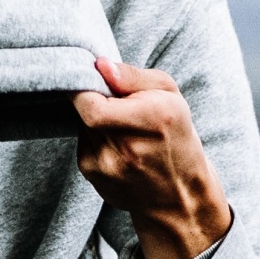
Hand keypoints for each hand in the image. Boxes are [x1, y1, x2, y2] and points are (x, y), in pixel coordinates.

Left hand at [73, 57, 230, 258]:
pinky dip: (94, 136)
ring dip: (96, 119)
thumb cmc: (175, 136)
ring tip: (122, 126)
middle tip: (114, 101)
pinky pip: (83, 143)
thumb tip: (99, 65)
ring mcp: (106, 167)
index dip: (83, 88)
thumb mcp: (169, 94)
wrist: (177, 193)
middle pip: (84, 113)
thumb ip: (132, 76)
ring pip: (82, 127)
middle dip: (94, 100)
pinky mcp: (92, 175)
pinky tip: (117, 144)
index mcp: (151, 120)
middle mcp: (126, 148)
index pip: (91, 105)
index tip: (90, 78)